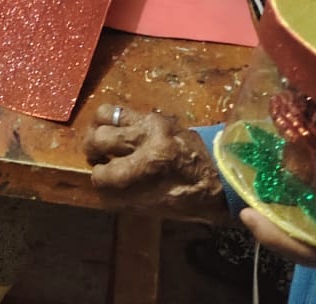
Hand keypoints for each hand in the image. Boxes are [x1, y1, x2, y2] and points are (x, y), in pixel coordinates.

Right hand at [84, 104, 226, 214]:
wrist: (224, 171)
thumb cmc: (195, 195)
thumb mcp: (162, 205)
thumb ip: (129, 195)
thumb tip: (103, 188)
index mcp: (152, 162)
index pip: (107, 172)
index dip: (99, 180)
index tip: (101, 182)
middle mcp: (148, 135)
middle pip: (99, 137)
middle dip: (92, 152)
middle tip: (98, 161)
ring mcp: (151, 120)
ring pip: (105, 114)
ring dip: (98, 131)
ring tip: (103, 145)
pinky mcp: (155, 114)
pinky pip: (121, 110)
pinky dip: (112, 122)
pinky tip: (118, 136)